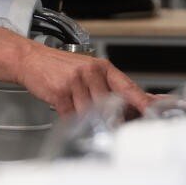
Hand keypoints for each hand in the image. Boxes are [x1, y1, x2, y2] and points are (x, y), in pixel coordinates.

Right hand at [19, 44, 152, 115]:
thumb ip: (108, 88)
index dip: (143, 101)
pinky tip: (67, 112)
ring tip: (83, 116)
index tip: (154, 111)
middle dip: (111, 119)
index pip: (128, 87)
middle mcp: (91, 72)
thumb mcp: (89, 71)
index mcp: (102, 67)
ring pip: (90, 113)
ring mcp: (76, 82)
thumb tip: (130, 105)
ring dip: (88, 121)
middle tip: (112, 126)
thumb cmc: (60, 67)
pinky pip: (71, 115)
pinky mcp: (60, 92)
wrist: (31, 59)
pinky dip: (70, 119)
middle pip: (109, 105)